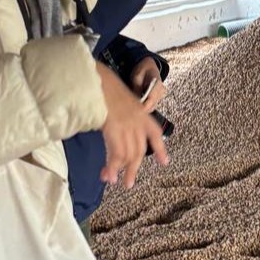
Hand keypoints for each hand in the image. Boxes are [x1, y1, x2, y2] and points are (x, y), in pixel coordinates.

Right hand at [96, 63, 167, 188]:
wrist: (95, 76)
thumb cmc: (101, 86)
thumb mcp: (118, 100)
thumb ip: (121, 116)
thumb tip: (114, 133)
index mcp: (140, 112)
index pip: (154, 132)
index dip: (160, 148)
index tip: (165, 163)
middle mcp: (137, 119)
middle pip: (139, 150)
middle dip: (133, 168)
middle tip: (128, 184)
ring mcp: (127, 123)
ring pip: (128, 154)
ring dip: (120, 170)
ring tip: (113, 182)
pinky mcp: (115, 127)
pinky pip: (116, 152)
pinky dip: (112, 166)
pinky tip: (107, 175)